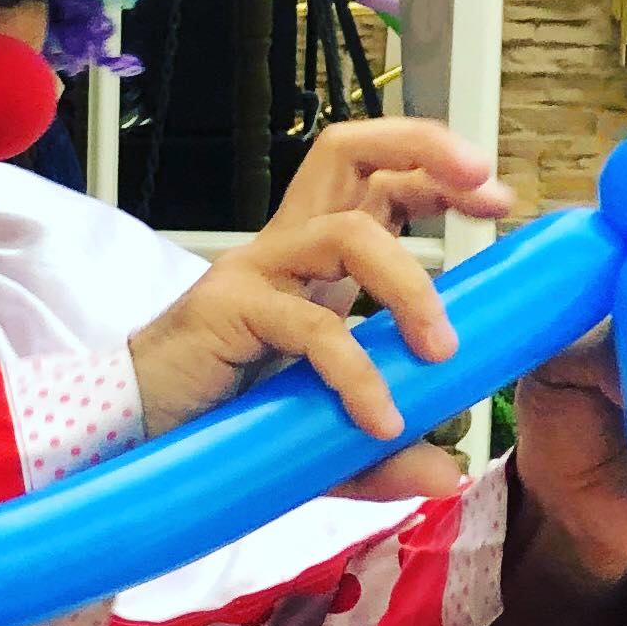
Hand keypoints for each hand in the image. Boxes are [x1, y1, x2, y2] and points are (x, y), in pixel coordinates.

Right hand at [127, 122, 512, 490]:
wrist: (129, 439)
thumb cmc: (214, 419)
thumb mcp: (318, 436)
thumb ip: (380, 454)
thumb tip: (445, 473)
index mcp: (312, 260)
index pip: (376, 180)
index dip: (437, 174)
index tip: (497, 202)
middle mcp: (285, 249)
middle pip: (349, 152)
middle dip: (427, 152)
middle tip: (486, 190)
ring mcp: (254, 272)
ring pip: (349, 231)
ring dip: (413, 284)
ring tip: (443, 350)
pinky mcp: (228, 308)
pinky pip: (311, 325)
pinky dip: (357, 372)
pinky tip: (377, 420)